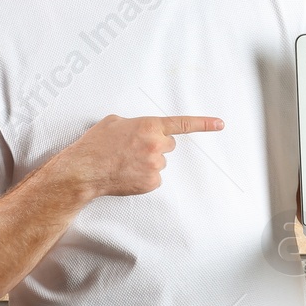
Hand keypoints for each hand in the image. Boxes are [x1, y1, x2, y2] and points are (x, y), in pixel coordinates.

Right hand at [52, 114, 223, 198]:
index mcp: (149, 125)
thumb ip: (135, 123)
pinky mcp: (152, 182)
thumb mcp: (114, 122)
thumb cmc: (96, 145)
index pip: (183, 124)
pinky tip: (127, 175)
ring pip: (160, 163)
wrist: (84, 170)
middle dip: (156, 146)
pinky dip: (144, 177)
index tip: (221, 124)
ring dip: (147, 162)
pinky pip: (154, 178)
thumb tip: (139, 129)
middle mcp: (156, 144)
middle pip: (168, 145)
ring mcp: (155, 165)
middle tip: (134, 149)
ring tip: (125, 163)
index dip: (204, 123)